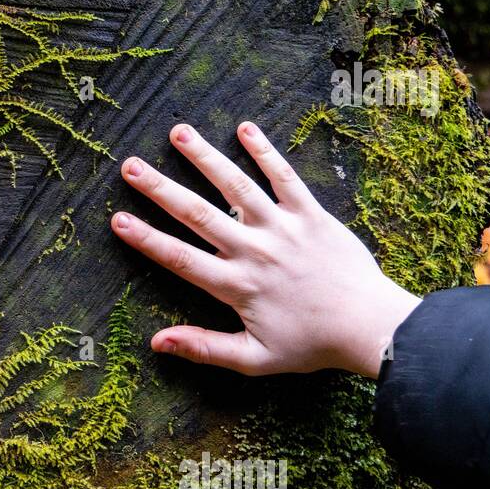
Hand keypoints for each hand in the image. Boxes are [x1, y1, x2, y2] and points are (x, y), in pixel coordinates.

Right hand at [110, 122, 420, 377]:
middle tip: (130, 166)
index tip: (118, 219)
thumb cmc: (311, 346)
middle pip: (198, 214)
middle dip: (160, 188)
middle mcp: (255, 251)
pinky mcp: (312, 215)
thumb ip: (205, 348)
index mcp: (237, 286)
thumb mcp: (254, 359)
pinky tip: (244, 128)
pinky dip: (265, 152)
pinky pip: (285, 177)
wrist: (371, 327)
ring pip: (237, 185)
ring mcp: (283, 228)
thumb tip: (157, 342)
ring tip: (179, 132)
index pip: (181, 258)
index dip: (147, 239)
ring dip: (205, 157)